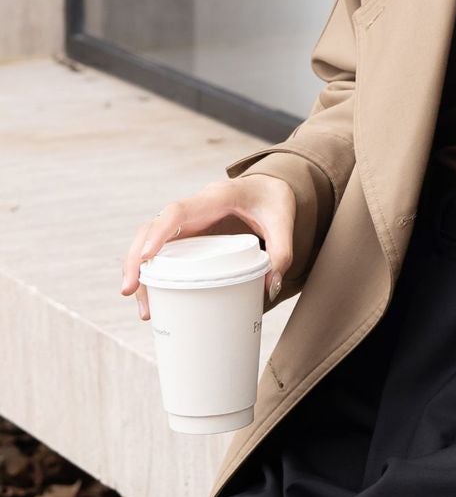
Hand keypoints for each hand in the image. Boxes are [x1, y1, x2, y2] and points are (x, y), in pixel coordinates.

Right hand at [120, 174, 297, 321]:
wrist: (270, 188)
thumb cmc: (274, 201)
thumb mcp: (284, 221)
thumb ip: (282, 251)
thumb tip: (270, 287)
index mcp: (214, 198)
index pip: (177, 212)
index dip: (158, 233)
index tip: (145, 258)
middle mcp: (194, 207)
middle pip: (152, 228)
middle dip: (135, 259)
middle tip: (131, 291)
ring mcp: (188, 222)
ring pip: (151, 241)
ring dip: (140, 271)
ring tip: (144, 308)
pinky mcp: (189, 234)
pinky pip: (163, 251)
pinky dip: (155, 273)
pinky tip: (154, 298)